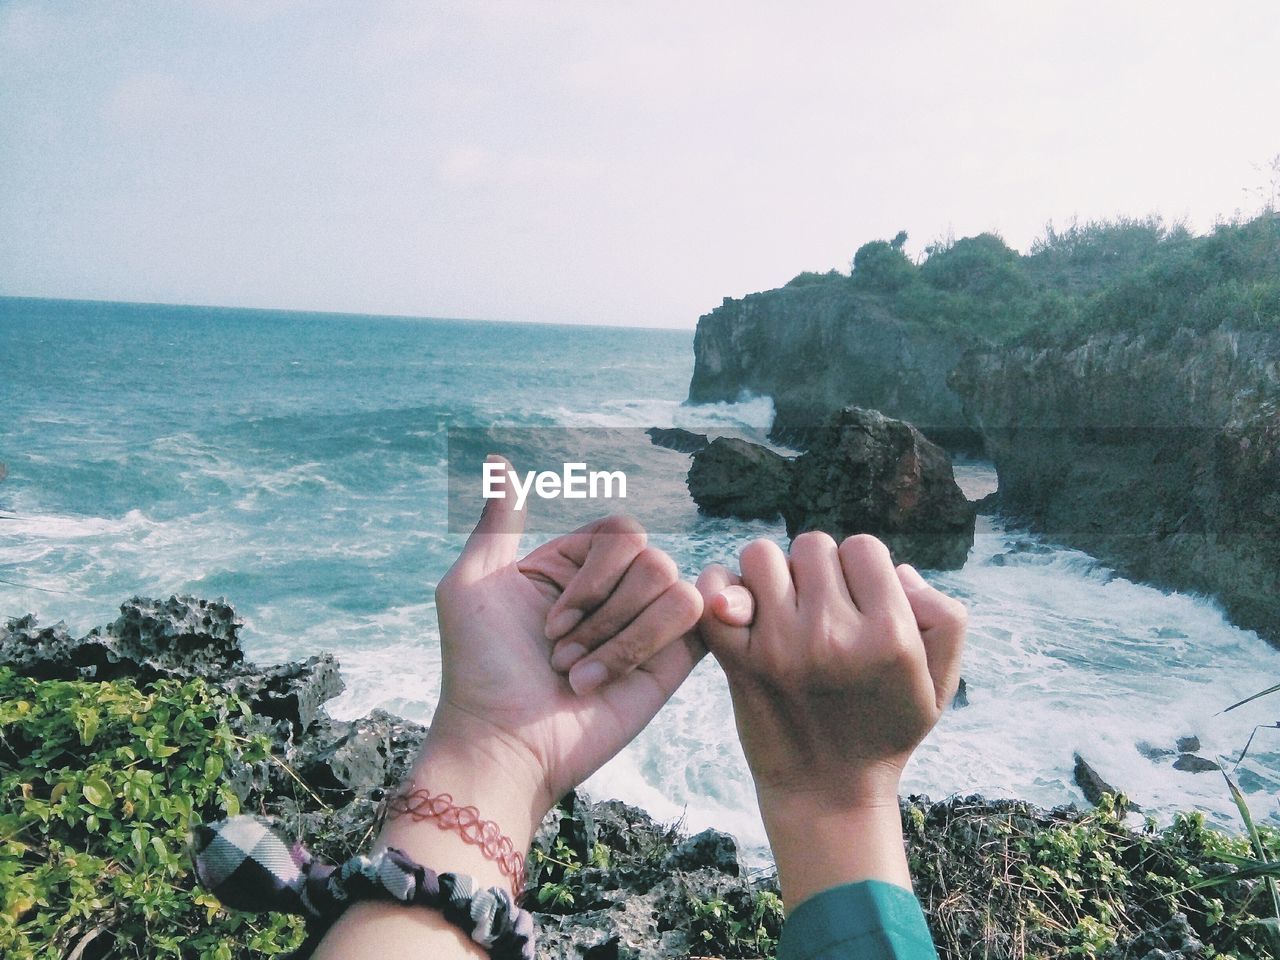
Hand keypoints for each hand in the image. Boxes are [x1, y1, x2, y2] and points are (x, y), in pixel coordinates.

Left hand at [426, 457, 704, 835]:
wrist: (504, 743)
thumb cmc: (479, 668)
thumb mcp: (470, 585)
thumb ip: (496, 522)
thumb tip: (496, 460)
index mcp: (575, 565)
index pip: (620, 529)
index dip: (591, 572)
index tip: (547, 620)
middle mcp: (616, 590)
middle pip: (649, 555)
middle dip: (601, 611)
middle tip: (560, 655)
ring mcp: (647, 625)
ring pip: (671, 585)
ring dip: (620, 638)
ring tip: (581, 677)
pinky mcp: (674, 661)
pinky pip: (695, 616)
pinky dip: (654, 639)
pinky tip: (618, 676)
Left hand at [696, 532, 965, 906]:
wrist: (828, 794)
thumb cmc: (886, 730)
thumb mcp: (939, 683)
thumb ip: (943, 617)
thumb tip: (898, 570)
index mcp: (889, 636)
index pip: (863, 548)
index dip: (861, 571)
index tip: (858, 605)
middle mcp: (833, 636)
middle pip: (812, 545)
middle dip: (817, 571)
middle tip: (820, 611)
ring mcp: (780, 648)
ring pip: (762, 556)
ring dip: (771, 575)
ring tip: (783, 608)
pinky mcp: (738, 662)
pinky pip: (714, 591)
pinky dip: (720, 590)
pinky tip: (741, 611)